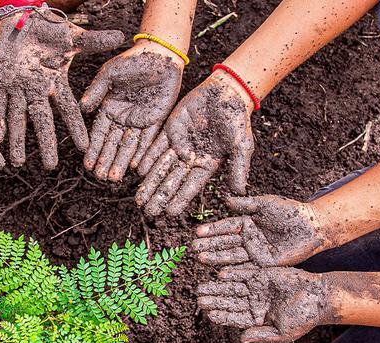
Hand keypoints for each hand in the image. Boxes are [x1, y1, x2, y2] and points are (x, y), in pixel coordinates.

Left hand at [0, 8, 123, 168]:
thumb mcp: (72, 36)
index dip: (75, 128)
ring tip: (16, 163)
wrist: (21, 19)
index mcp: (55, 82)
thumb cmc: (48, 29)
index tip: (83, 148)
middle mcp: (37, 90)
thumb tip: (120, 37)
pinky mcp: (0, 82)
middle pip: (42, 121)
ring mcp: (18, 88)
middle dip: (45, 143)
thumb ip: (94, 41)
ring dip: (17, 140)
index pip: (68, 109)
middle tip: (49, 167)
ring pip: (17, 118)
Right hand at [80, 45, 183, 181]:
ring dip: (121, 162)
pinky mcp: (156, 120)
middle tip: (100, 178)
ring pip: (129, 146)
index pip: (99, 133)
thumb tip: (82, 108)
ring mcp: (140, 121)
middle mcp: (123, 117)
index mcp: (109, 107)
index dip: (93, 149)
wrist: (160, 55)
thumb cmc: (133, 60)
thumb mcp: (110, 73)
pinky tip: (136, 167)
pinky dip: (142, 154)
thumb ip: (96, 91)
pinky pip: (148, 141)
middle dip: (106, 161)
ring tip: (114, 178)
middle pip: (113, 144)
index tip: (87, 165)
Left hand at [136, 74, 254, 216]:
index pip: (191, 186)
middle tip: (147, 211)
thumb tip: (239, 193)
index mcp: (207, 165)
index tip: (169, 213)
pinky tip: (138, 171)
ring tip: (139, 199)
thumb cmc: (237, 119)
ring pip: (161, 167)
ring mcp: (179, 145)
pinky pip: (156, 147)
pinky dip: (148, 159)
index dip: (180, 199)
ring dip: (150, 182)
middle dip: (160, 196)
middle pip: (172, 181)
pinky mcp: (170, 130)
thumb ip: (239, 168)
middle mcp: (191, 158)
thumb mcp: (241, 144)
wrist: (226, 92)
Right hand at [190, 196, 323, 266]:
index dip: (212, 230)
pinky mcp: (264, 265)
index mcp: (247, 223)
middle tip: (193, 248)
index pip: (226, 227)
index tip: (197, 232)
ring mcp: (256, 253)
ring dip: (216, 257)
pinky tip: (220, 272)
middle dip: (209, 245)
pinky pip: (246, 268)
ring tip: (201, 258)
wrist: (311, 227)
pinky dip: (233, 270)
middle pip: (225, 243)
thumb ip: (246, 204)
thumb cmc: (290, 212)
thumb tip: (226, 200)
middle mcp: (249, 239)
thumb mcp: (266, 204)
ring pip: (232, 256)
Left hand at [196, 266, 326, 342]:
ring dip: (218, 287)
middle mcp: (254, 303)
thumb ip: (261, 334)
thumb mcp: (283, 332)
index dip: (221, 315)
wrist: (320, 297)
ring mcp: (258, 288)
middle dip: (214, 300)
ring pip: (233, 287)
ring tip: (202, 286)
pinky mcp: (263, 274)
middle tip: (198, 298)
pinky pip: (245, 274)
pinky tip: (221, 274)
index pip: (234, 318)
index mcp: (257, 319)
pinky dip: (233, 274)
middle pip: (230, 301)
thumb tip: (241, 340)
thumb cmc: (304, 318)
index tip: (208, 314)